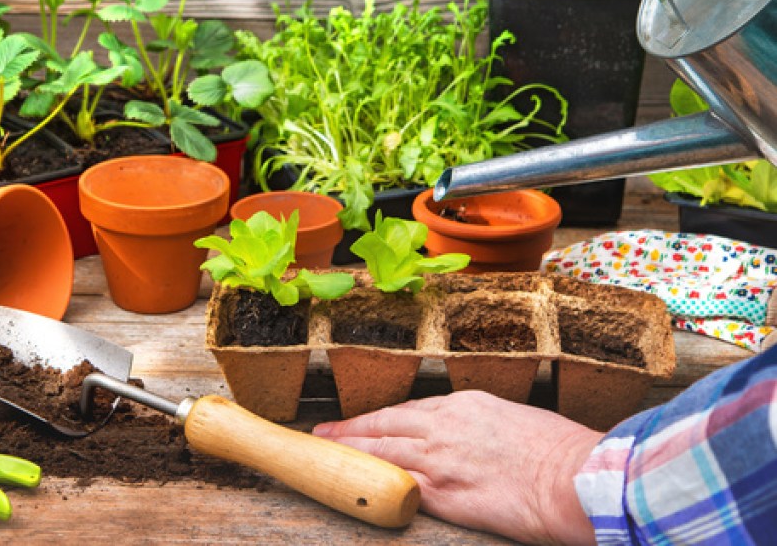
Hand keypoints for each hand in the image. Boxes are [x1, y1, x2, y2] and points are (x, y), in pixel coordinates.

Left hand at [313, 390, 600, 545]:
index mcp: (462, 405)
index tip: (361, 423)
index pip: (407, 410)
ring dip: (350, 453)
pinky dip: (373, 483)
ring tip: (326, 455)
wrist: (573, 477)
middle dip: (351, 431)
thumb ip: (479, 425)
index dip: (379, 418)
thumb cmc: (558, 451)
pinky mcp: (444, 493)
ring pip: (381, 451)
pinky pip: (398, 485)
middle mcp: (444, 426)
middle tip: (323, 434)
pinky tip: (355, 486)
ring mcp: (440, 459)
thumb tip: (467, 438)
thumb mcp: (511, 418)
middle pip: (383, 425)